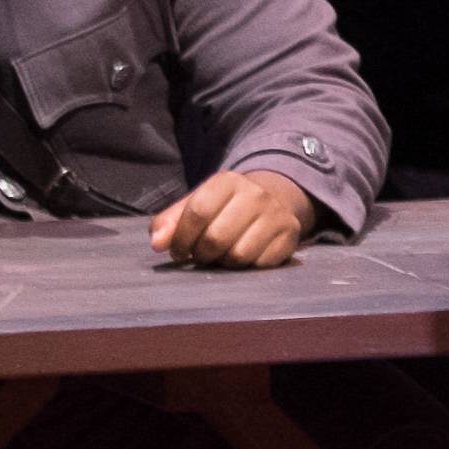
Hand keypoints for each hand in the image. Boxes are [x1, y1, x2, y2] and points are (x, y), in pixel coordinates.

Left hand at [152, 167, 321, 269]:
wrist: (273, 202)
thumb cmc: (225, 207)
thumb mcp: (196, 204)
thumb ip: (170, 221)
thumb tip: (157, 243)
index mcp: (227, 181)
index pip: (197, 212)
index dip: (181, 238)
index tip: (177, 251)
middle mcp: (255, 194)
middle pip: (216, 238)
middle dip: (201, 254)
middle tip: (200, 255)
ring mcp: (276, 215)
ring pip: (238, 255)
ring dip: (224, 263)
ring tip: (222, 255)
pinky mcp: (290, 235)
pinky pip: (260, 264)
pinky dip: (247, 266)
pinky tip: (244, 256)